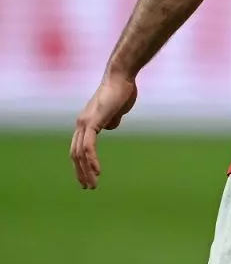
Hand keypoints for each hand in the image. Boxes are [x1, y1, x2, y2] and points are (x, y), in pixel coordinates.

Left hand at [70, 72, 137, 188]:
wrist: (122, 76)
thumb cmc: (123, 89)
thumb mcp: (118, 109)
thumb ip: (112, 119)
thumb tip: (110, 127)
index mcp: (86, 122)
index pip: (79, 148)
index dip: (82, 164)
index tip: (90, 176)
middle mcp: (81, 124)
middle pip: (75, 154)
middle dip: (80, 172)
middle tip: (88, 186)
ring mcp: (84, 123)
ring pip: (79, 154)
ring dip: (85, 171)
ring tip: (92, 184)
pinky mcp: (92, 122)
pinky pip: (88, 147)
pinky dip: (91, 160)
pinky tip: (97, 171)